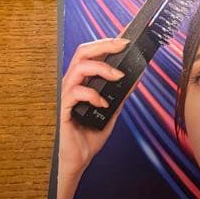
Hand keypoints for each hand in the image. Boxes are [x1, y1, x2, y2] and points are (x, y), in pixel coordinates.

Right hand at [58, 37, 130, 182]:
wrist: (77, 160)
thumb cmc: (89, 135)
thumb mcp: (112, 110)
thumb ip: (121, 93)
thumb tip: (137, 75)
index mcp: (82, 81)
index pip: (91, 54)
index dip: (106, 42)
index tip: (125, 38)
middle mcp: (72, 84)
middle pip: (82, 52)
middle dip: (104, 44)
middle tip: (123, 45)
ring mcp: (65, 95)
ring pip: (78, 67)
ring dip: (102, 68)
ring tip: (118, 76)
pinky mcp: (62, 109)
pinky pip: (74, 93)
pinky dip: (92, 94)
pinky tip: (103, 104)